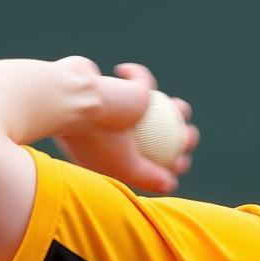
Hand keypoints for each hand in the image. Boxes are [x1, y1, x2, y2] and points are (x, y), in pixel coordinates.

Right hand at [54, 59, 199, 193]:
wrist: (72, 103)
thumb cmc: (97, 138)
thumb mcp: (125, 166)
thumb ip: (148, 177)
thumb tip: (170, 184)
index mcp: (120, 153)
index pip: (154, 161)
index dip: (173, 162)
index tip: (179, 162)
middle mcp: (120, 132)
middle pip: (163, 135)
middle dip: (184, 137)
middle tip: (187, 136)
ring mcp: (121, 107)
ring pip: (161, 106)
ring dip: (178, 109)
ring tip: (179, 109)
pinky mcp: (120, 83)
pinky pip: (140, 78)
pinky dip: (139, 76)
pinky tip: (146, 85)